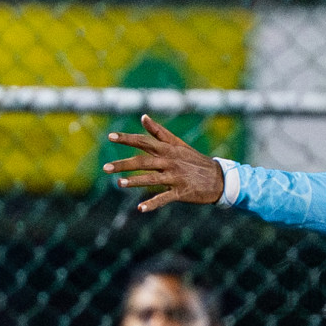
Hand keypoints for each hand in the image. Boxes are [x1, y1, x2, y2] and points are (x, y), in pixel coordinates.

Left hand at [103, 114, 225, 211]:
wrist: (219, 178)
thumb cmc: (195, 160)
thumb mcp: (178, 144)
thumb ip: (159, 132)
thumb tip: (143, 116)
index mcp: (168, 149)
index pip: (144, 142)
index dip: (127, 139)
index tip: (110, 136)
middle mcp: (170, 162)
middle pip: (143, 161)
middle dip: (124, 164)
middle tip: (105, 168)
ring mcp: (175, 177)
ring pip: (152, 179)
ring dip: (135, 181)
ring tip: (119, 183)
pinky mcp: (181, 192)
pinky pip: (165, 198)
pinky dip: (153, 204)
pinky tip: (140, 209)